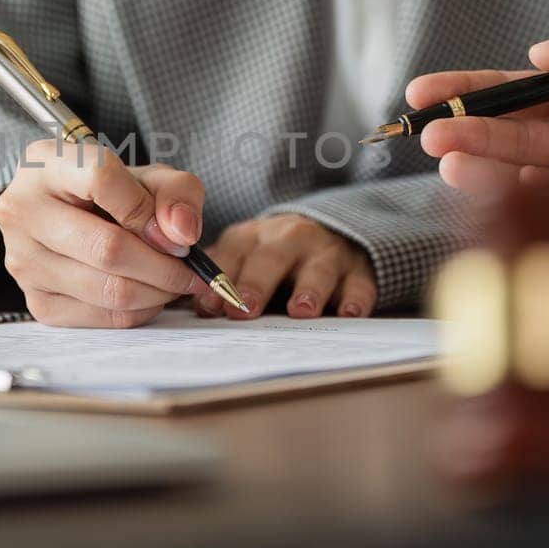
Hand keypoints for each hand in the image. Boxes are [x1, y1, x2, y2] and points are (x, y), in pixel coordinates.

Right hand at [0, 140, 209, 327]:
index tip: (177, 233)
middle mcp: (23, 211)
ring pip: (107, 289)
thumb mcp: (149, 176)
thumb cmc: (112, 192)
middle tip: (192, 272)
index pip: (101, 179)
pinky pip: (101, 317)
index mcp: (46, 163)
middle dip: (164, 267)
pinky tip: (148, 295)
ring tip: (175, 282)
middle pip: (107, 248)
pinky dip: (138, 312)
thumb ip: (177, 193)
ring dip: (157, 293)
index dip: (149, 210)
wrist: (70, 215)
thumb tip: (181, 235)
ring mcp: (23, 260)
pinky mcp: (36, 301)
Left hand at [194, 214, 376, 319]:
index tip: (210, 307)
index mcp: (252, 237)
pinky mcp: (358, 269)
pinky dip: (356, 298)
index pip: (232, 254)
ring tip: (300, 311)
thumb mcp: (243, 258)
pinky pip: (359, 283)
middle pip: (271, 258)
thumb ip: (218, 279)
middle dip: (257, 283)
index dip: (220, 279)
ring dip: (309, 289)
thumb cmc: (272, 258)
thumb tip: (188, 305)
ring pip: (318, 268)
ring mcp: (326, 251)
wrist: (332, 234)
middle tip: (245, 310)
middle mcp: (289, 238)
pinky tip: (349, 313)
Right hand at [405, 17, 548, 274]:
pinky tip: (488, 205)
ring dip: (477, 171)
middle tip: (430, 136)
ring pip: (513, 179)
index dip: (468, 91)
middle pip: (504, 135)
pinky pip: (543, 225)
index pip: (516, 91)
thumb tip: (539, 53)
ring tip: (450, 165)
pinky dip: (511, 218)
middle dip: (462, 133)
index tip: (426, 93)